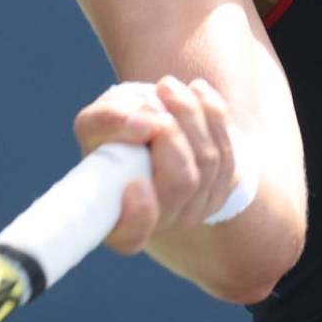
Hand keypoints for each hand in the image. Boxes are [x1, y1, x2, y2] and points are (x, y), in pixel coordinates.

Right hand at [72, 76, 238, 252]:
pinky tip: (197, 90)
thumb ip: (104, 122)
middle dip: (171, 135)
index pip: (131, 234)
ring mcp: (195, 209)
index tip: (135, 185)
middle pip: (180, 184)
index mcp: (118, 222)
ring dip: (189, 114)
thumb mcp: (95, 127)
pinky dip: (213, 114)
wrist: (149, 135)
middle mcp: (160, 223)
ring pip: (207, 160)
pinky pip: (227, 149)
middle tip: (154, 105)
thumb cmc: (113, 134)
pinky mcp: (220, 188)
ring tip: (167, 86)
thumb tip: (146, 121)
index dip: (138, 216)